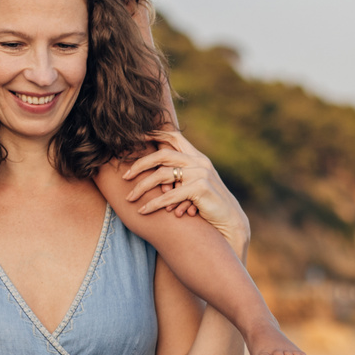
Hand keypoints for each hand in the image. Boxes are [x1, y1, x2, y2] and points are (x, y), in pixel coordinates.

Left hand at [121, 129, 248, 252]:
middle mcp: (199, 161)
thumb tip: (157, 171)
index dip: (153, 134)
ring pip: (162, 175)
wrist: (229, 220)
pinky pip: (169, 196)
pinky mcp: (200, 189)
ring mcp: (201, 174)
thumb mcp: (196, 183)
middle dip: (140, 164)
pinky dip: (153, 204)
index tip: (134, 139)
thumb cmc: (208, 203)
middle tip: (125, 176)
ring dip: (142, 187)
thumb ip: (181, 173)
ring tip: (130, 198)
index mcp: (197, 157)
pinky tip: (143, 211)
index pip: (174, 137)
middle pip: (163, 154)